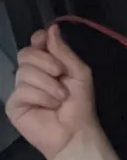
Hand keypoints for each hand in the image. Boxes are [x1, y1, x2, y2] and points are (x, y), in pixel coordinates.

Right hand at [6, 25, 99, 159]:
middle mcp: (31, 74)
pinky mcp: (14, 105)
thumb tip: (51, 28)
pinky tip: (50, 106)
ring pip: (24, 72)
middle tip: (60, 74)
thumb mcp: (78, 72)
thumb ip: (63, 51)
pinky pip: (22, 90)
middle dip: (45, 61)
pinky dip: (41, 96)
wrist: (76, 131)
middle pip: (26, 54)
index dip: (38, 40)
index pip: (35, 43)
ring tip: (60, 96)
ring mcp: (20, 89)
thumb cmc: (80, 103)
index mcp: (47, 63)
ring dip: (48, 84)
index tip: (45, 41)